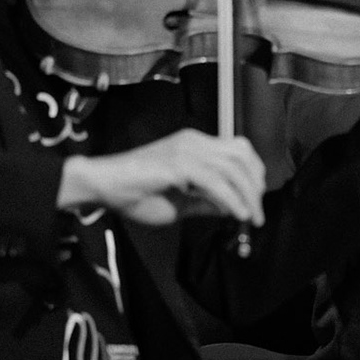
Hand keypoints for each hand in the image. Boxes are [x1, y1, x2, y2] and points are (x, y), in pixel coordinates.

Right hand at [58, 129, 265, 225]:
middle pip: (242, 155)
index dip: (253, 173)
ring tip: (249, 218)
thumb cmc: (135, 194)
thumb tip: (233, 209)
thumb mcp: (181, 202)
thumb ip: (207, 203)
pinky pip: (215, 181)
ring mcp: (186, 150)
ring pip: (233, 167)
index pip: (238, 149)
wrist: (103, 186)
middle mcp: (194, 142)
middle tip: (256, 213)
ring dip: (247, 195)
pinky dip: (231, 199)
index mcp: (194, 145)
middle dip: (255, 185)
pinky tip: (236, 214)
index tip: (256, 200)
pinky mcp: (178, 164)